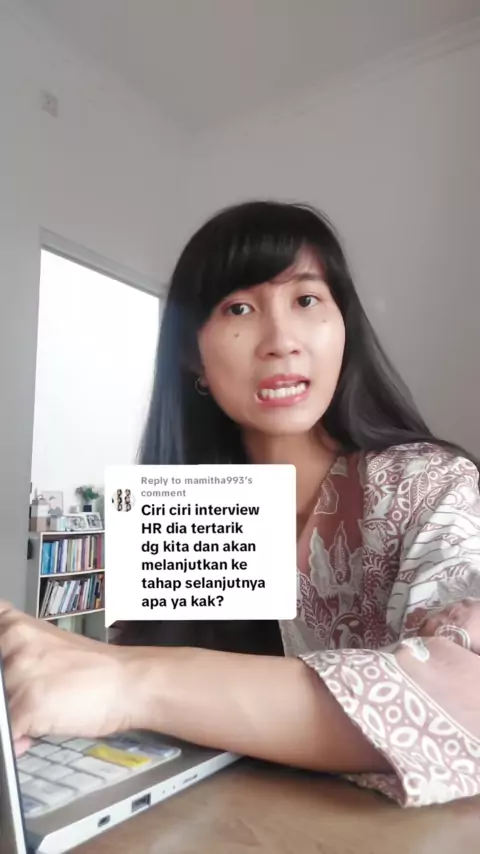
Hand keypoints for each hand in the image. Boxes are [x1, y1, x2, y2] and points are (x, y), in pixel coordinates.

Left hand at [0, 601, 133, 752]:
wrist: (128, 682)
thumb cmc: (94, 668)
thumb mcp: (46, 644)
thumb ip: (16, 654)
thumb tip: (1, 687)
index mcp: (16, 625)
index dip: (0, 663)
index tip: (9, 679)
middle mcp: (14, 642)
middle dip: (5, 697)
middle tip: (23, 700)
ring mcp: (19, 672)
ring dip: (11, 720)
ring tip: (32, 720)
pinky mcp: (28, 703)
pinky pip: (6, 734)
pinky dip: (17, 742)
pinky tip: (31, 737)